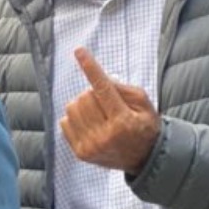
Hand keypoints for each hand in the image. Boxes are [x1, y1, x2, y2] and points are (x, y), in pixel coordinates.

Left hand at [60, 47, 160, 174]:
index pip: (103, 89)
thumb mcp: (143, 104)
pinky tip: (90, 125)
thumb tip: (97, 76)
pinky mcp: (80, 153)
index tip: (79, 50)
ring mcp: (91, 146)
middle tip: (106, 104)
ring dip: (83, 105)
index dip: (90, 68)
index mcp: (124, 121)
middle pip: (84, 96)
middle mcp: (106, 135)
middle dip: (93, 93)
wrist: (145, 158)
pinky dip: (75, 118)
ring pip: (72, 107)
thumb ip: (121, 88)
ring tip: (98, 114)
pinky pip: (64, 122)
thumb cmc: (144, 125)